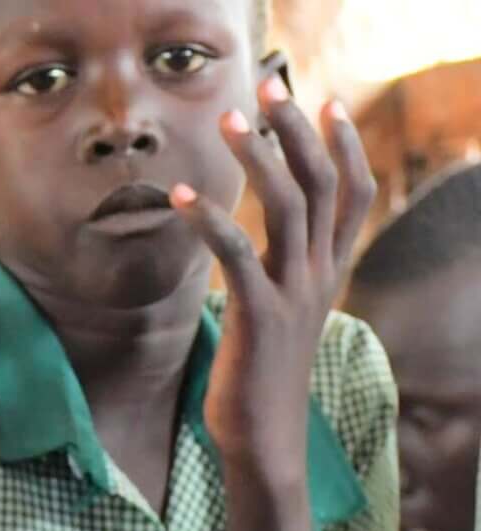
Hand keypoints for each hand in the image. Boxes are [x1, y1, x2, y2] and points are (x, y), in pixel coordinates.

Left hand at [170, 86, 373, 474]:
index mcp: (326, 272)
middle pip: (321, 183)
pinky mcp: (259, 316)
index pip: (352, 194)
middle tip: (267, 87)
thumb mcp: (278, 317)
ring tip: (227, 120)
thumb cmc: (259, 379)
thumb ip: (275, 277)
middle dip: (295, 129)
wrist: (263, 441)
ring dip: (257, 156)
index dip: (343, 146)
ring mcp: (292, 294)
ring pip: (288, 205)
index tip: (327, 103)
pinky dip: (210, 220)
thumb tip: (253, 250)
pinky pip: (238, 254)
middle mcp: (318, 275)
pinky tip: (180, 197)